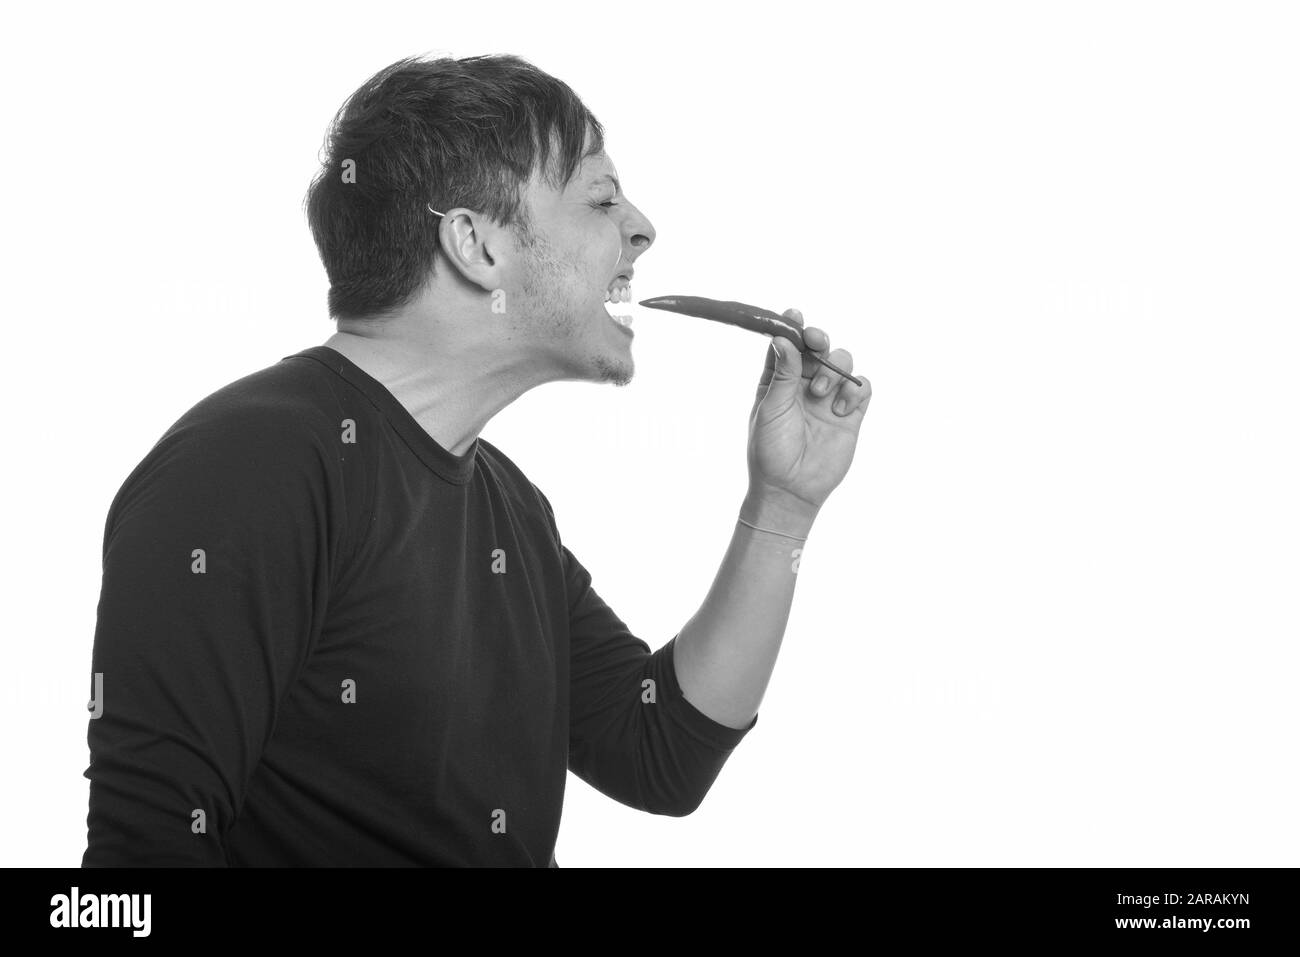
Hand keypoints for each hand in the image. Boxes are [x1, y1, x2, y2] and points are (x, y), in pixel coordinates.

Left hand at [747, 309, 870, 514]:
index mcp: (779, 380)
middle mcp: (805, 384)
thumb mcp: (771, 409)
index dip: (792, 327)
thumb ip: (782, 374)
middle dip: (819, 338)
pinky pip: (863, 387)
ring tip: (820, 394)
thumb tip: (784, 338)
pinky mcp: (851, 414)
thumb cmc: (771, 451)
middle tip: (816, 340)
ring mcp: (830, 397)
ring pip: (843, 361)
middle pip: (818, 347)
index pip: (788, 344)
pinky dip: (854, 390)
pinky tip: (838, 410)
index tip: (794, 316)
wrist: (791, 490)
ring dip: (834, 369)